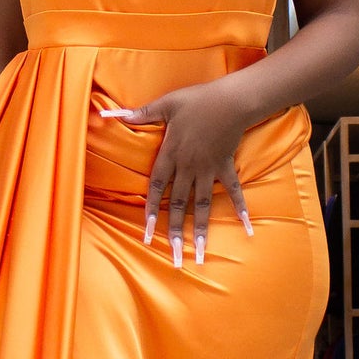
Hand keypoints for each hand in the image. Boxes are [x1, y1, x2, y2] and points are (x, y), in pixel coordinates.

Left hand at [100, 77, 255, 266]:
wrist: (232, 100)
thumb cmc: (198, 100)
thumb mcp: (166, 104)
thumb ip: (140, 114)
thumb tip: (111, 114)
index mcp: (172, 154)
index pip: (157, 188)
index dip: (151, 212)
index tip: (148, 235)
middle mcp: (189, 167)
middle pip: (178, 205)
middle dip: (175, 232)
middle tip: (175, 258)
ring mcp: (208, 169)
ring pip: (202, 205)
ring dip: (201, 230)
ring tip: (201, 254)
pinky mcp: (225, 166)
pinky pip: (233, 190)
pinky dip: (240, 207)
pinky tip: (247, 227)